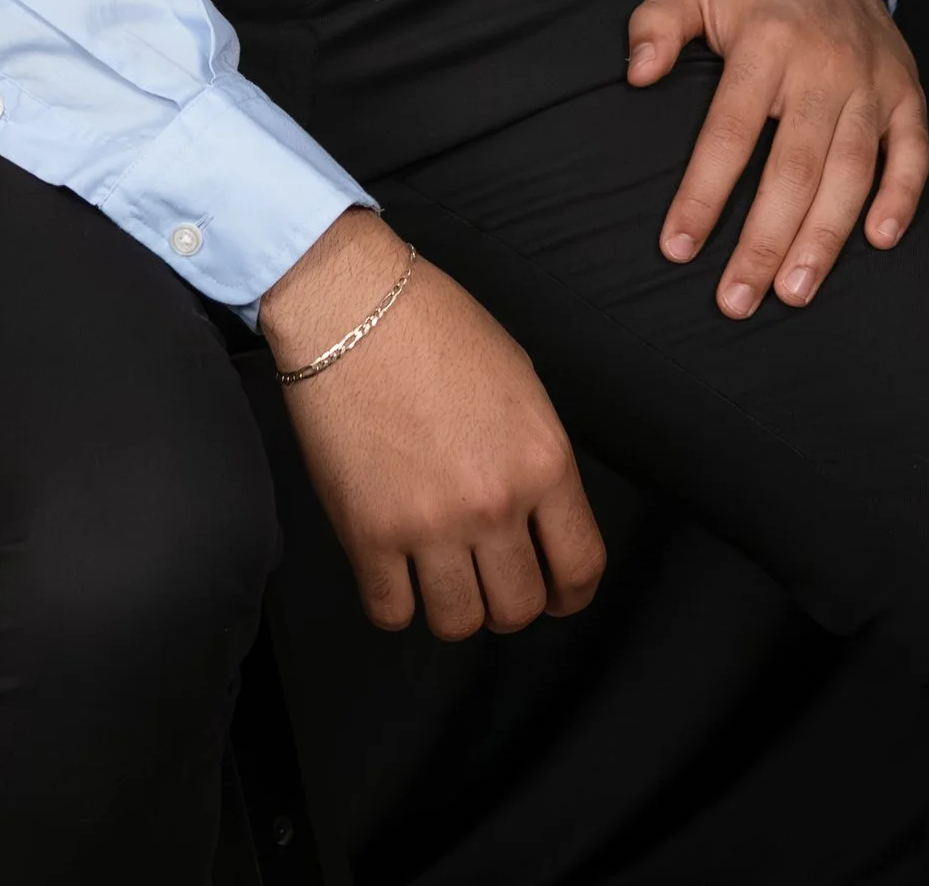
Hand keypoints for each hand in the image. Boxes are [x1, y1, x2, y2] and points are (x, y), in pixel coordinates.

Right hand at [259, 210, 605, 640]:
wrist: (349, 305)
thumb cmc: (433, 327)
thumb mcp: (519, 383)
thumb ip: (535, 459)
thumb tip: (540, 518)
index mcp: (542, 460)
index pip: (579, 567)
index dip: (570, 594)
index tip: (556, 593)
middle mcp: (494, 502)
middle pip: (519, 608)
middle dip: (509, 601)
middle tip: (489, 576)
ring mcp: (429, 524)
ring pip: (459, 622)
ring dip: (454, 605)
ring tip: (440, 573)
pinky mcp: (367, 534)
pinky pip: (391, 613)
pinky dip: (396, 601)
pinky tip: (395, 568)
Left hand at [627, 0, 928, 317]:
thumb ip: (656, 24)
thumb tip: (636, 74)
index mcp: (766, 42)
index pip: (730, 131)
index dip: (703, 193)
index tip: (677, 248)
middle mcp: (823, 66)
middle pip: (793, 167)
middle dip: (763, 241)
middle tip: (736, 301)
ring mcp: (870, 83)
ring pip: (851, 171)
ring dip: (824, 238)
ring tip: (794, 292)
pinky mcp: (907, 94)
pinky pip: (912, 152)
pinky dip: (901, 198)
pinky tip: (878, 243)